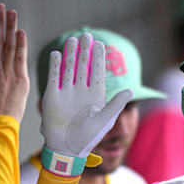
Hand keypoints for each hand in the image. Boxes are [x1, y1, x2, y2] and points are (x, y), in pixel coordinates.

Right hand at [40, 33, 131, 158]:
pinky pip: (54, 77)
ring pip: (68, 68)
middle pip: (83, 66)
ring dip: (70, 54)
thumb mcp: (105, 120)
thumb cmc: (88, 137)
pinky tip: (56, 53)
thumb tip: (130, 90)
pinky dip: (55, 66)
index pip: (97, 72)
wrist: (67, 148)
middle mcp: (80, 91)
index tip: (100, 44)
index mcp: (95, 95)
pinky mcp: (53, 96)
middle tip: (86, 35)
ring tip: (72, 40)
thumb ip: (116, 105)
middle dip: (85, 51)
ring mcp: (66, 93)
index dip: (98, 58)